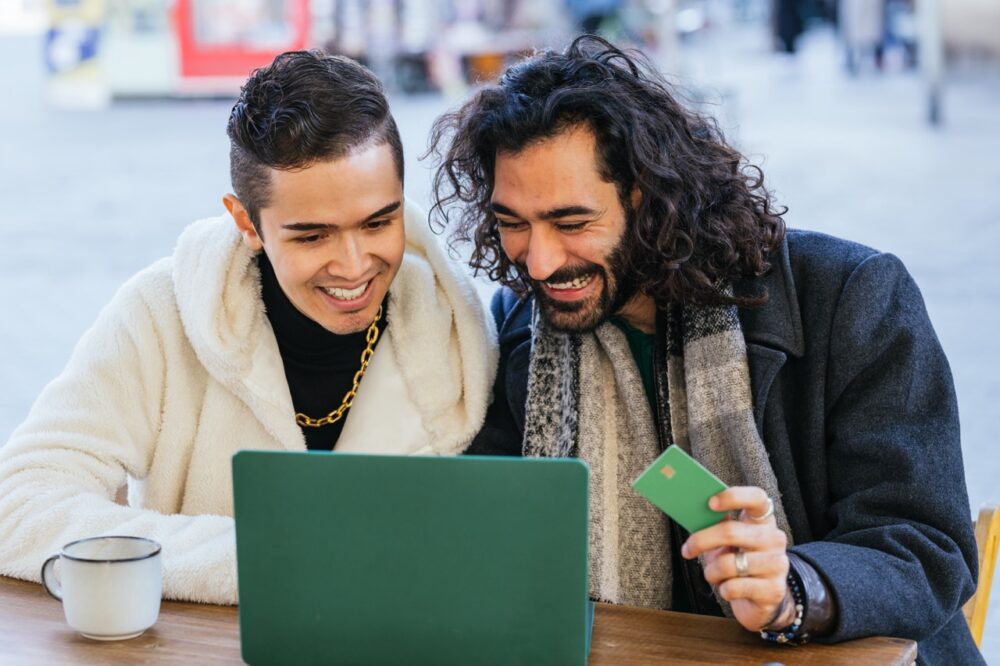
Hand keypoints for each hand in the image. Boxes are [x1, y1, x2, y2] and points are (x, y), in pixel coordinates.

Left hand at [680, 486, 793, 632]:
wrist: (761, 600)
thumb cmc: (737, 563)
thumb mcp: (727, 542)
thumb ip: (716, 525)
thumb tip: (690, 512)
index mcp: (763, 521)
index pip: (757, 498)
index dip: (733, 497)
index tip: (710, 502)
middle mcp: (774, 539)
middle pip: (731, 531)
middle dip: (701, 540)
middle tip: (686, 550)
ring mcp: (777, 564)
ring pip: (728, 564)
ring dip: (712, 572)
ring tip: (714, 575)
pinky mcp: (774, 590)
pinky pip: (734, 588)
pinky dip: (723, 590)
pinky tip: (728, 589)